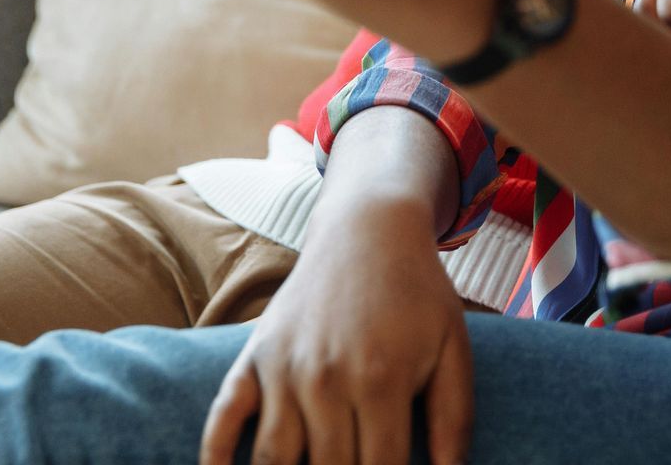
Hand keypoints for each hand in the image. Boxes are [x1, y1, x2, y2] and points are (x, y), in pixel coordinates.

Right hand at [200, 199, 473, 464]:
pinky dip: (216, 458)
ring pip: (273, 462)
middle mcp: (325, 380)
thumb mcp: (453, 350)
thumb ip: (454, 421)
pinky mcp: (253, 359)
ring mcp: (282, 369)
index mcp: (380, 381)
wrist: (367, 229)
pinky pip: (222, 419)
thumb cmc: (417, 295)